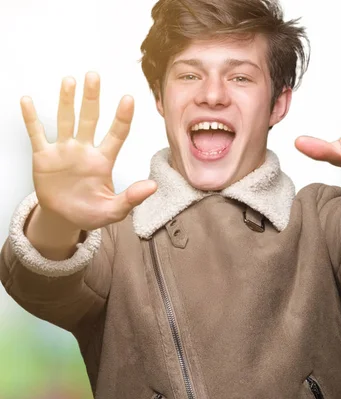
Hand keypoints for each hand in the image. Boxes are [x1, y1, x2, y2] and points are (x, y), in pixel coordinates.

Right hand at [22, 72, 156, 230]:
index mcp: (104, 161)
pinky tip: (27, 101)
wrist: (64, 218)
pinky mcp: (44, 157)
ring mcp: (64, 151)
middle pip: (90, 119)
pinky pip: (37, 134)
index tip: (128, 99)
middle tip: (94, 76)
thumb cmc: (91, 212)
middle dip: (91, 98)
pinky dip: (31, 118)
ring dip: (66, 101)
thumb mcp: (113, 210)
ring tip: (69, 81)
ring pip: (66, 120)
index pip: (117, 134)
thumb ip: (131, 198)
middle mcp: (84, 150)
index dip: (122, 117)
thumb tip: (153, 187)